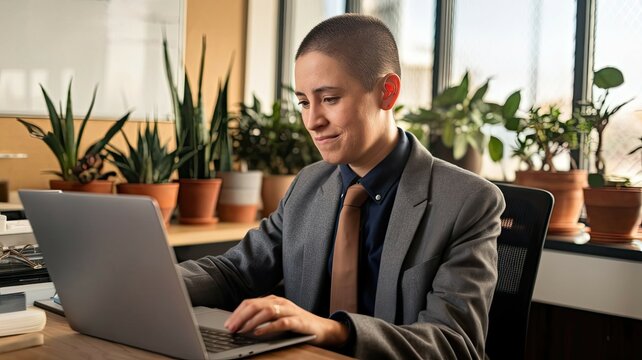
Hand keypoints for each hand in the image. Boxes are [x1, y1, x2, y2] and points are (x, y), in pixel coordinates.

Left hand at [223, 295, 349, 347]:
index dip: (237, 312)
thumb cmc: (298, 324)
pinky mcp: (298, 321)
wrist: (323, 328)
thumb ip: (262, 318)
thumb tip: (240, 324)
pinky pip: (281, 322)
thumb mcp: (277, 318)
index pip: (250, 302)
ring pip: (267, 311)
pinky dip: (268, 327)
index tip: (227, 323)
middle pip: (256, 304)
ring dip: (252, 321)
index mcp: (273, 300)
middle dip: (240, 316)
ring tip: (242, 330)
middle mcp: (280, 302)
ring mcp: (290, 310)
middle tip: (231, 328)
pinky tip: (259, 333)